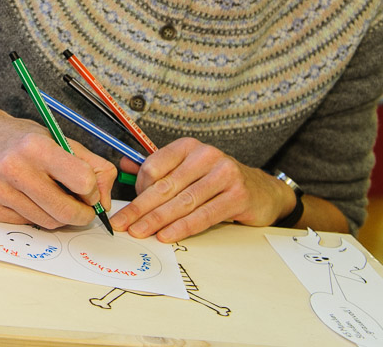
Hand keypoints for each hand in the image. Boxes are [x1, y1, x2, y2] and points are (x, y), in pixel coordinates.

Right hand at [0, 111, 116, 228]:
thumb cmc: (22, 139)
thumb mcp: (58, 138)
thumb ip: (91, 165)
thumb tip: (105, 202)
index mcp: (37, 147)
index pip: (82, 181)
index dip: (92, 190)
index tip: (88, 189)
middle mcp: (15, 168)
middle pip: (66, 211)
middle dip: (83, 215)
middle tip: (83, 209)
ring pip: (48, 222)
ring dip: (60, 216)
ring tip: (54, 199)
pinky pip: (27, 224)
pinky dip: (36, 216)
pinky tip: (30, 199)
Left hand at [108, 137, 287, 241]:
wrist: (261, 191)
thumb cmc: (217, 181)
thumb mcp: (188, 169)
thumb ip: (157, 167)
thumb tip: (123, 164)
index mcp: (189, 147)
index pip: (154, 166)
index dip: (137, 189)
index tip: (129, 207)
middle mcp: (206, 155)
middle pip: (165, 186)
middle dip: (140, 208)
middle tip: (121, 224)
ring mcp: (225, 174)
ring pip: (183, 202)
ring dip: (157, 220)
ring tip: (139, 232)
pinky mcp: (238, 196)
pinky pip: (203, 215)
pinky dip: (182, 227)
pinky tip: (167, 235)